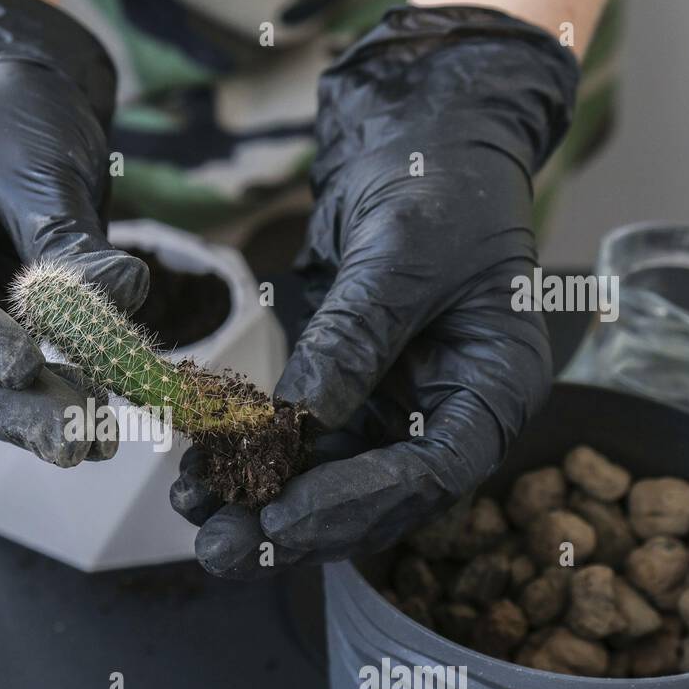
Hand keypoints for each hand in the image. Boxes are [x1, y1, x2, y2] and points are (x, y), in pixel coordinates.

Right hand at [0, 0, 146, 466]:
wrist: (21, 109)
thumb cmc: (15, 122)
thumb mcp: (41, 169)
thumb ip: (69, 239)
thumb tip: (121, 295)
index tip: (24, 366)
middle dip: (6, 401)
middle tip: (70, 437)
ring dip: (28, 417)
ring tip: (93, 441)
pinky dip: (41, 403)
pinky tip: (92, 426)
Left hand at [171, 6, 579, 577]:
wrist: (419, 139)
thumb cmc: (438, 182)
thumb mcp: (401, 252)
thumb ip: (354, 336)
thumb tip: (300, 419)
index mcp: (497, 389)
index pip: (433, 473)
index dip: (356, 503)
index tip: (281, 516)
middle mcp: (451, 415)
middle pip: (374, 499)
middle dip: (293, 525)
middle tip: (219, 549)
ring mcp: (397, 410)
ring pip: (327, 481)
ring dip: (258, 499)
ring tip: (190, 507)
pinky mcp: (350, 395)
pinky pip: (298, 443)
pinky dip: (250, 457)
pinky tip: (198, 469)